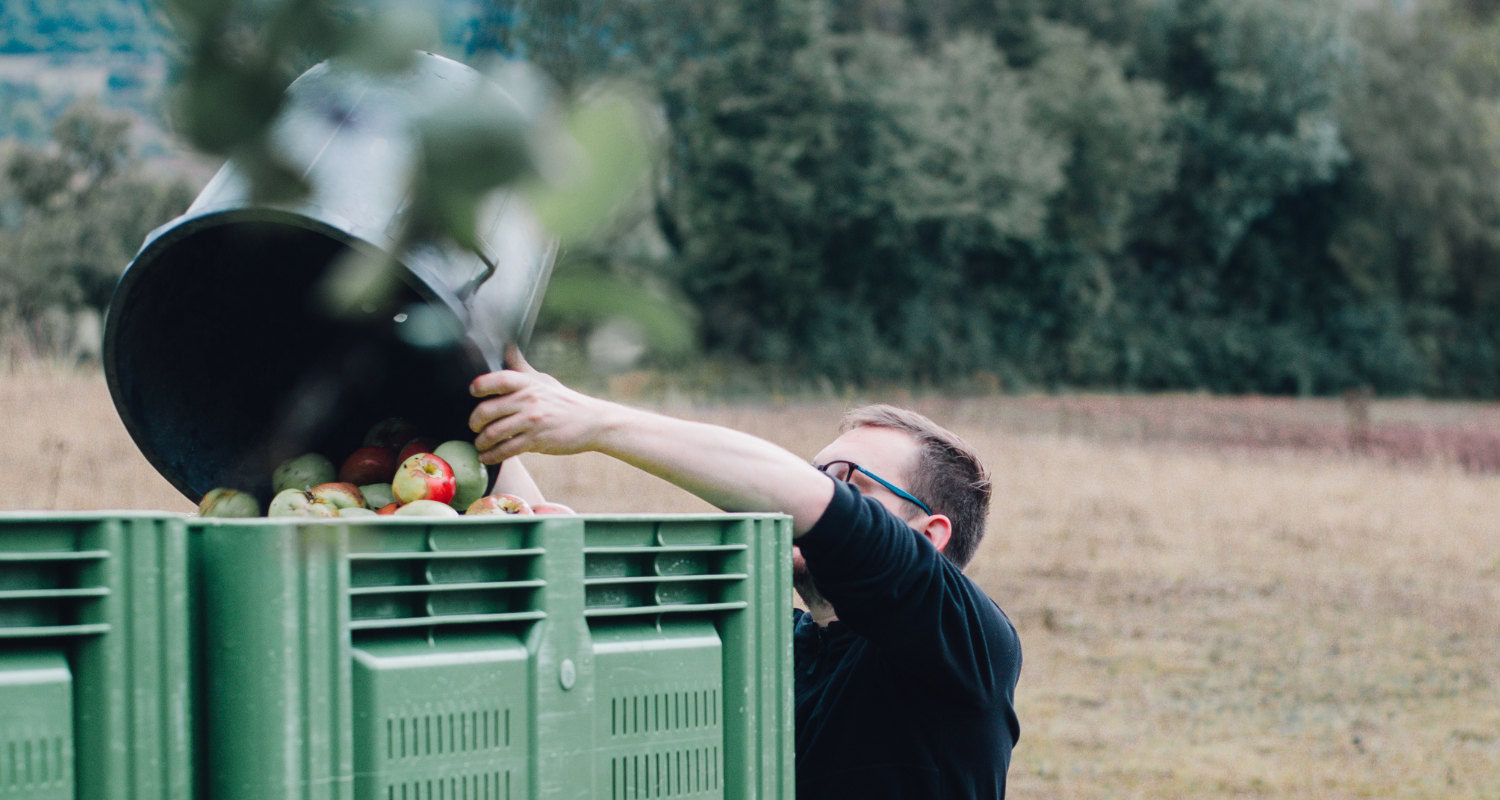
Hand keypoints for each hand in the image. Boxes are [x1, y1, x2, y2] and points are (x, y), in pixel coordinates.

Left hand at [468, 344, 613, 464]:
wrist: (593, 423)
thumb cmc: (565, 401)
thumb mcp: (544, 381)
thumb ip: (522, 368)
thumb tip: (507, 347)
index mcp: (529, 384)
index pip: (498, 379)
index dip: (480, 386)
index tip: (472, 392)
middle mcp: (528, 400)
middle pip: (487, 410)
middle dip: (474, 422)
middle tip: (473, 427)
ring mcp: (532, 421)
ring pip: (493, 433)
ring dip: (481, 442)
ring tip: (480, 445)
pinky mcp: (536, 441)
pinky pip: (506, 450)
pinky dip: (492, 456)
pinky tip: (488, 457)